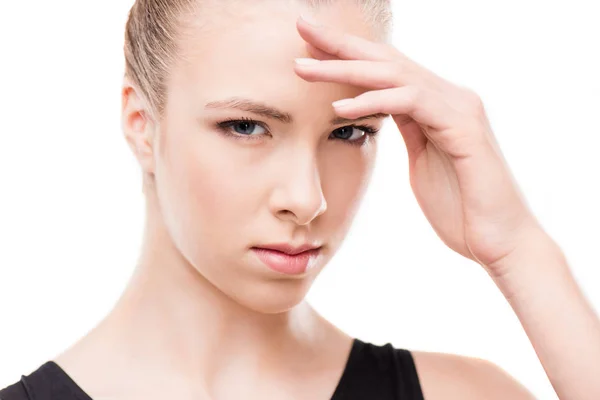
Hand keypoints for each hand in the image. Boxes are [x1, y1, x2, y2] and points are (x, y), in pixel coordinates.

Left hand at [294, 16, 543, 276]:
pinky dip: (374, 101)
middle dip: (341, 44)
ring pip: (395, 74)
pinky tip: (341, 106)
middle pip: (387, 60)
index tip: (309, 48)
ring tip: (304, 67)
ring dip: (346, 68)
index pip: (386, 70)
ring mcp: (459, 109)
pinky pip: (412, 102)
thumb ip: (411, 130)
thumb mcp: (424, 161)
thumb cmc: (461, 209)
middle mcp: (450, 97)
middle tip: (302, 26)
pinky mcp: (464, 128)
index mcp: (438, 105)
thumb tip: (387, 112)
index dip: (347, 55)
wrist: (500, 243)